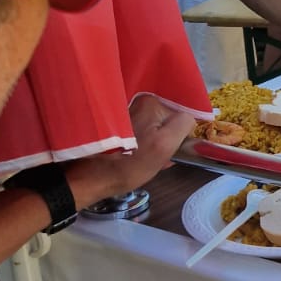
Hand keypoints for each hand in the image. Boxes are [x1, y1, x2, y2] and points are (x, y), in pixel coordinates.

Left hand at [67, 95, 194, 207]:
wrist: (91, 179)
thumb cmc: (129, 165)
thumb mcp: (164, 146)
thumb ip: (182, 126)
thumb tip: (189, 119)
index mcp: (151, 102)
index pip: (181, 115)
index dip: (180, 135)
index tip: (171, 151)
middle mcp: (137, 102)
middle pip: (167, 121)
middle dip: (167, 139)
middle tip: (159, 158)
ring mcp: (126, 113)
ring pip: (154, 129)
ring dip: (155, 145)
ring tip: (147, 161)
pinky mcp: (117, 126)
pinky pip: (141, 133)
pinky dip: (143, 146)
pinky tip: (137, 159)